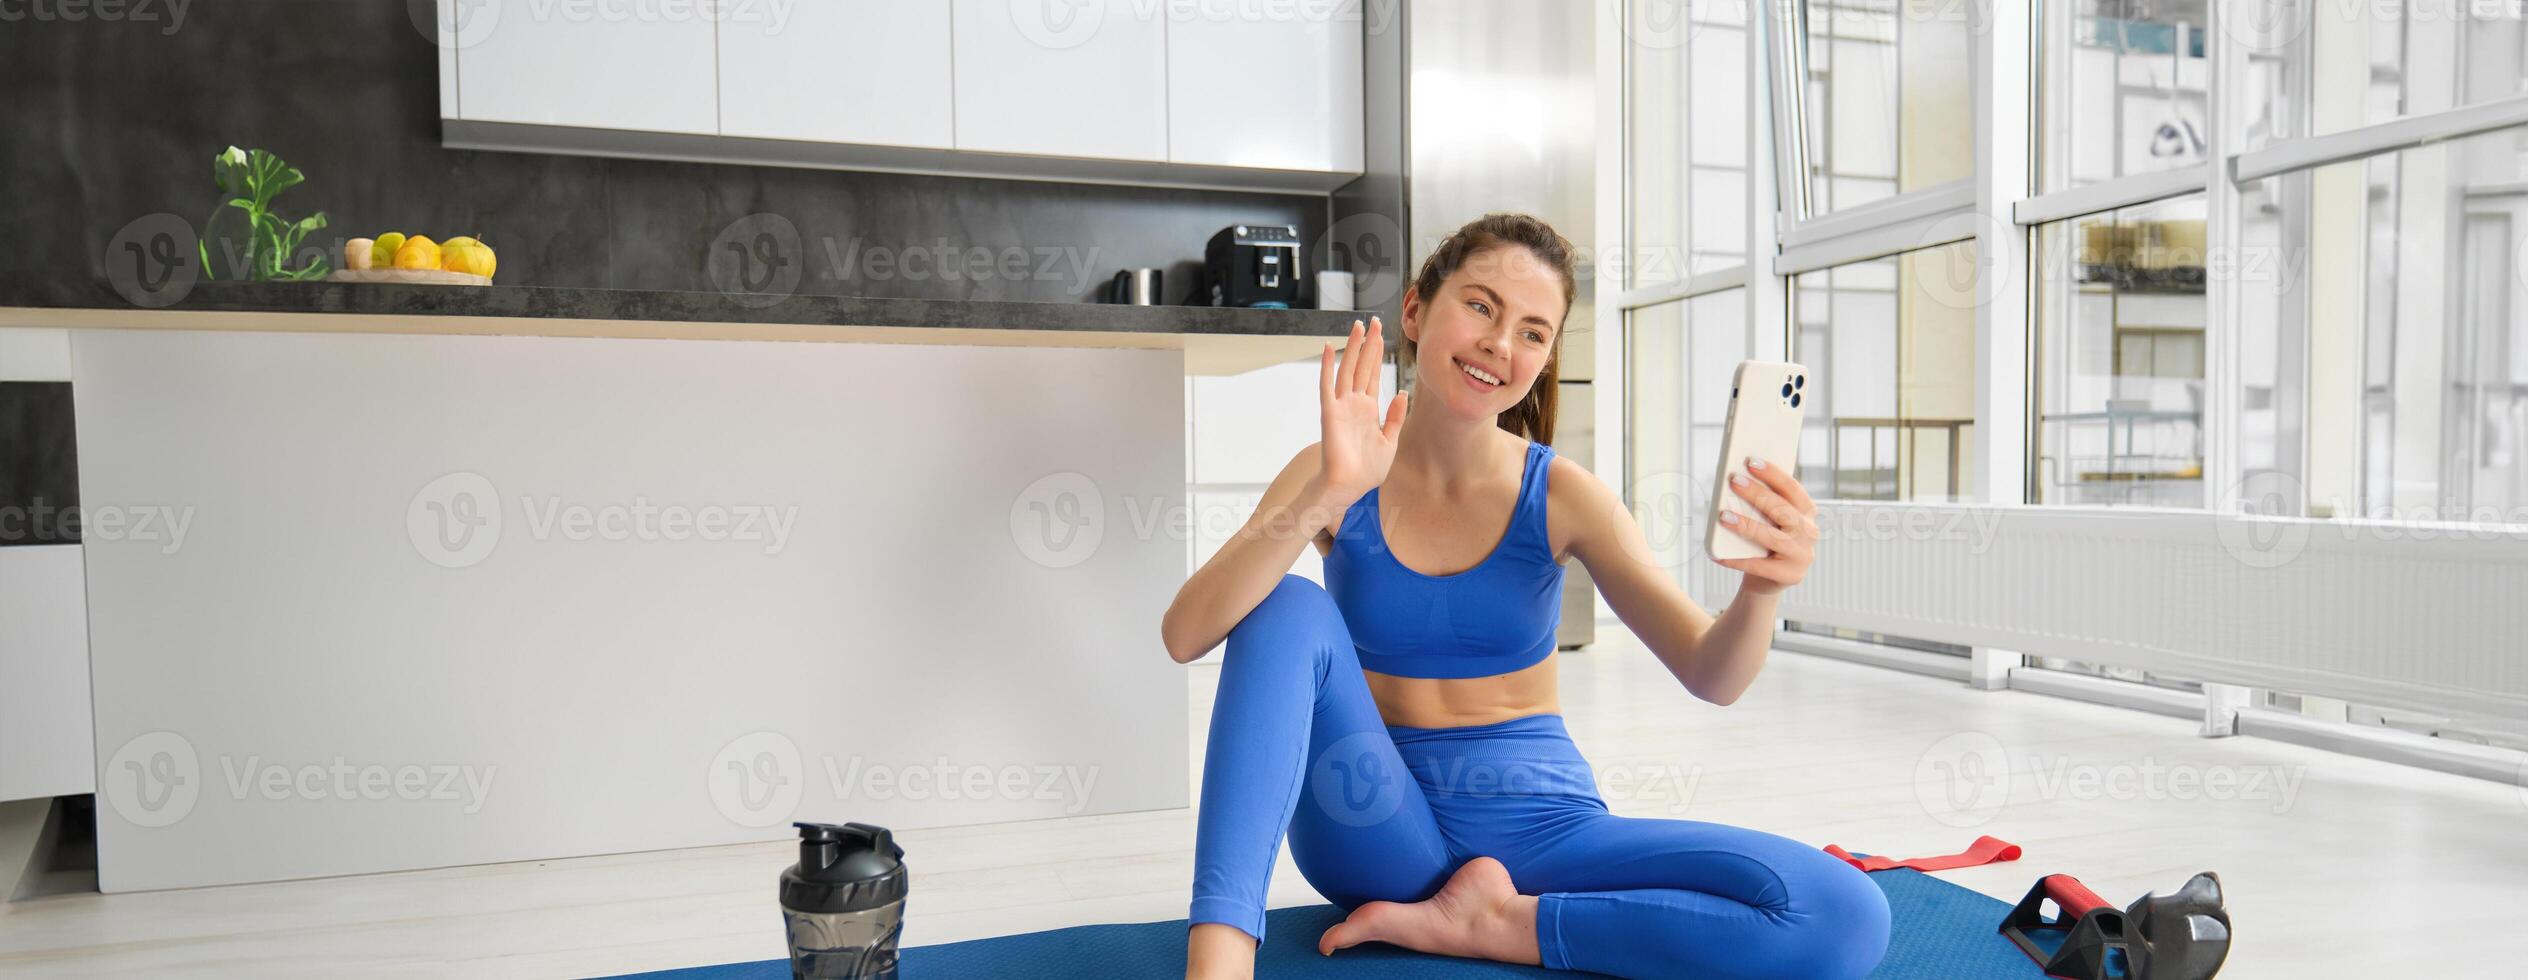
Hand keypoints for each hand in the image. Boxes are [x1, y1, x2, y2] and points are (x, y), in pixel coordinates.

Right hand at [1317, 318, 1407, 501]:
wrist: (1349, 487)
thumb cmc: (1367, 470)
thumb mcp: (1390, 441)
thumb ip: (1395, 417)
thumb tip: (1402, 394)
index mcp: (1369, 409)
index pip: (1373, 374)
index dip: (1378, 354)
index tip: (1382, 334)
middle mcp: (1355, 403)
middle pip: (1362, 366)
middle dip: (1369, 343)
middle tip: (1374, 321)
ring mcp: (1341, 406)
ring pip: (1348, 369)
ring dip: (1353, 348)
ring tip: (1358, 326)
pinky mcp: (1330, 413)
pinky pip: (1327, 385)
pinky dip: (1327, 366)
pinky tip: (1329, 348)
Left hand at [1714, 456, 1818, 596]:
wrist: (1766, 580)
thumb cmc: (1763, 542)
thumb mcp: (1767, 520)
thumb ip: (1761, 503)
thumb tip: (1736, 480)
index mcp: (1806, 512)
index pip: (1792, 489)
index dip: (1773, 474)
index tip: (1751, 461)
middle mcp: (1809, 532)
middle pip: (1783, 510)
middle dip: (1758, 494)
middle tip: (1734, 481)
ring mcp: (1802, 555)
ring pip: (1773, 537)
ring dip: (1747, 525)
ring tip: (1723, 515)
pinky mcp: (1791, 576)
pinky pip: (1760, 566)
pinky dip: (1737, 560)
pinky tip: (1717, 554)